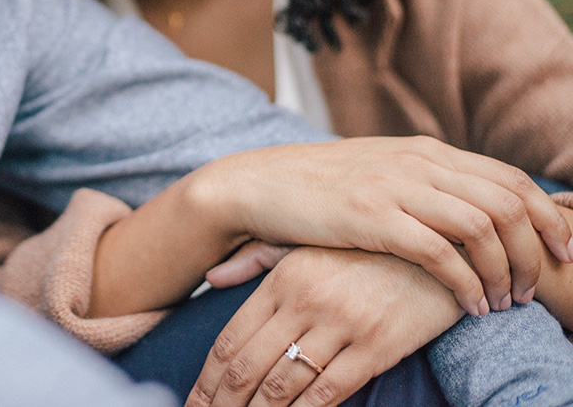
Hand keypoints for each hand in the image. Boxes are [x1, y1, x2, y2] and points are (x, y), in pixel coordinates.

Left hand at [186, 247, 461, 406]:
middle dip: (222, 404)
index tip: (194, 402)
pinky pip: (331, 392)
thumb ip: (256, 258)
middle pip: (248, 368)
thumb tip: (210, 276)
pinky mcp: (379, 345)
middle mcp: (305, 300)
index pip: (231, 340)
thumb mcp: (306, 243)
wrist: (438, 245)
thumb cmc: (363, 248)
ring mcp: (343, 323)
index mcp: (282, 278)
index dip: (207, 380)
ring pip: (284, 385)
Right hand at [193, 136, 572, 315]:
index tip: (560, 251)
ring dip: (505, 270)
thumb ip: (423, 180)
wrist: (259, 184)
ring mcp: (395, 187)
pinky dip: (466, 282)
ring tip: (504, 302)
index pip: (509, 177)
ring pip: (483, 226)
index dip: (546, 216)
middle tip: (534, 288)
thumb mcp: (379, 171)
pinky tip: (469, 305)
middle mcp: (418, 162)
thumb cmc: (317, 186)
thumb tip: (467, 204)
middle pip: (507, 201)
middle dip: (535, 251)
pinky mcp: (371, 217)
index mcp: (424, 150)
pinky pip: (441, 252)